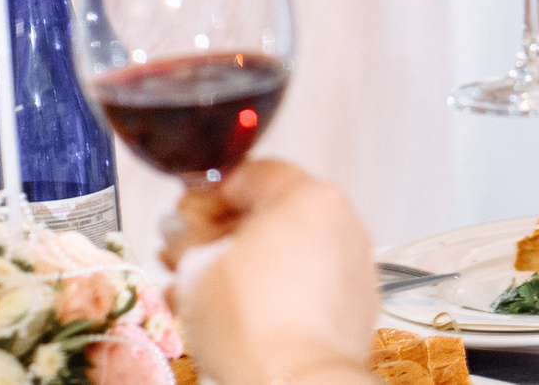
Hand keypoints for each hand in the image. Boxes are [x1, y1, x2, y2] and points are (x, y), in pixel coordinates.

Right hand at [171, 160, 377, 384]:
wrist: (294, 383)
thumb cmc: (253, 326)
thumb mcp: (197, 269)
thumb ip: (188, 237)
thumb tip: (183, 231)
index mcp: (307, 196)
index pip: (250, 174)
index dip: (208, 197)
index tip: (185, 218)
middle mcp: (340, 222)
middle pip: (272, 213)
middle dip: (224, 235)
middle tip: (188, 255)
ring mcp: (353, 263)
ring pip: (289, 251)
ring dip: (246, 265)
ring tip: (205, 292)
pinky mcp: (355, 303)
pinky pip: (309, 283)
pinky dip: (276, 290)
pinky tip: (241, 313)